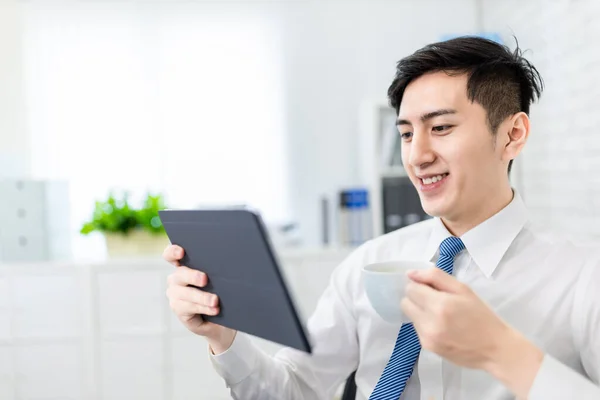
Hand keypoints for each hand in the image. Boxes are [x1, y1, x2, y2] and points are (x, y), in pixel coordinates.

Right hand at [164, 245, 235, 353]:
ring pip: (185, 293)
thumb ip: (216, 270)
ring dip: (201, 297)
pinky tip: (214, 310)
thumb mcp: (218, 279)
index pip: (171, 255)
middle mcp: (176, 278)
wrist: (219, 318)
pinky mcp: (178, 308)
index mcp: (185, 265)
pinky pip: (188, 307)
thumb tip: (229, 264)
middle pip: (180, 274)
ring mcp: (175, 294)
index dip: (173, 252)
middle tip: (205, 279)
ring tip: (215, 301)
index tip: (182, 252)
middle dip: (192, 276)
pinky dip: (203, 308)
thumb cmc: (219, 292)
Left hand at [401, 267, 542, 398]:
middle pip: (406, 302)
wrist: (495, 349)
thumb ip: (435, 277)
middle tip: (436, 300)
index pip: (411, 288)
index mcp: (440, 305)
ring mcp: (427, 337)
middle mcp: (429, 322)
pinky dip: (425, 324)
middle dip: (417, 298)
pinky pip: (417, 329)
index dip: (420, 285)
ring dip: (420, 311)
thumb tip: (410, 274)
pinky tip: (442, 326)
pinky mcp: (427, 347)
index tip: (433, 288)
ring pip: (410, 316)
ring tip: (441, 314)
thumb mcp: (463, 289)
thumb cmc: (481, 315)